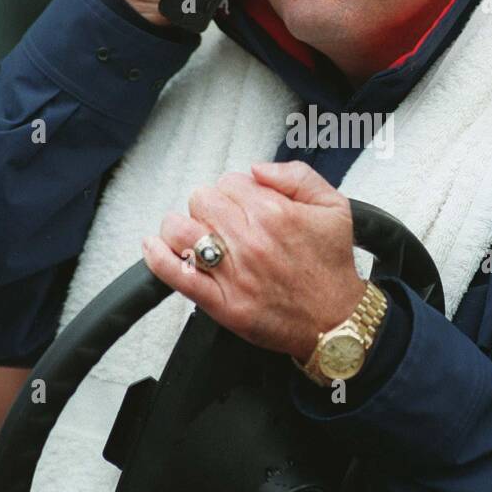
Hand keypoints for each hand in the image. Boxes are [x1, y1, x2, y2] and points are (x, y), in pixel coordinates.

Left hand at [140, 161, 366, 362]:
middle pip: (202, 201)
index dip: (235, 190)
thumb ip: (297, 176)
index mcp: (276, 214)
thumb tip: (257, 169)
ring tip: (193, 232)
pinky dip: (157, 257)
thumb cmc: (331, 268)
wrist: (337, 322)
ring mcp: (233, 274)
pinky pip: (176, 275)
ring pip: (181, 231)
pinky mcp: (222, 304)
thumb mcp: (334, 207)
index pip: (230, 182)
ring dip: (181, 226)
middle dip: (210, 205)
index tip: (243, 203)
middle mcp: (252, 242)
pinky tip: (154, 246)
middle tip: (224, 221)